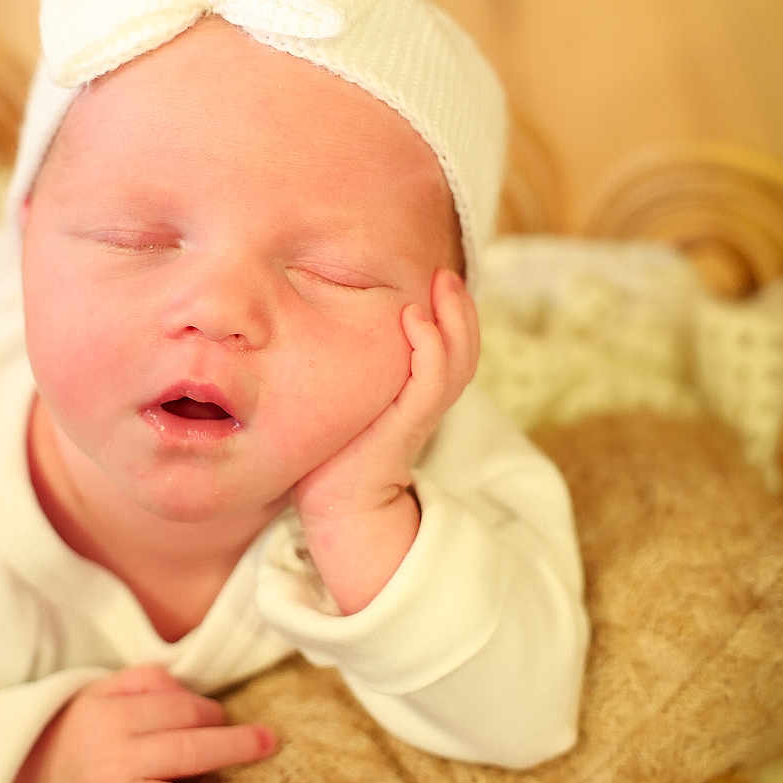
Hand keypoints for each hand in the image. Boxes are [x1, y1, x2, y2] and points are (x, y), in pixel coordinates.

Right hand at [7, 663, 276, 782]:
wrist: (17, 781)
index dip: (211, 715)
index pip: (179, 711)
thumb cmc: (75, 734)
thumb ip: (142, 683)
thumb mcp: (97, 694)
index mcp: (115, 715)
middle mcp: (114, 755)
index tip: (226, 722)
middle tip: (269, 746)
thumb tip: (186, 688)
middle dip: (234, 748)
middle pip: (185, 750)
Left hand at [292, 267, 479, 609]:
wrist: (335, 508)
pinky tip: (416, 319)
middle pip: (463, 350)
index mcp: (416, 395)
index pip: (450, 349)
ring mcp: (419, 413)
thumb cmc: (330, 454)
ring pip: (457, 361)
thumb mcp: (346, 402)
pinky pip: (432, 381)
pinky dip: (430, 348)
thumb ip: (350, 370)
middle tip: (447, 274)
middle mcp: (425, 402)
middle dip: (461, 309)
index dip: (452, 316)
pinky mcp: (407, 424)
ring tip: (444, 283)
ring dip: (454, 319)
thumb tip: (318, 322)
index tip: (437, 280)